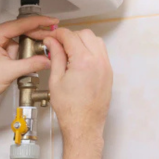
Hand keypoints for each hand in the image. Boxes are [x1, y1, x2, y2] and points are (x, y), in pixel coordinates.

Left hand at [0, 16, 58, 107]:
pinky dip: (25, 51)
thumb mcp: (9, 72)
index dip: (38, 22)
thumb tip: (47, 60)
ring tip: (43, 50)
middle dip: (37, 34)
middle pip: (21, 29)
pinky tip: (32, 57)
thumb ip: (30, 64)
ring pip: (20, 39)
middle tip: (53, 36)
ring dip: (31, 45)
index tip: (51, 21)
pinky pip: (16, 47)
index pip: (20, 24)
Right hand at [44, 28, 112, 144]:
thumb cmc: (69, 108)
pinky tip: (78, 59)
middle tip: (57, 44)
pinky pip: (101, 52)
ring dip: (81, 41)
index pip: (70, 36)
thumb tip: (51, 42)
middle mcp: (98, 61)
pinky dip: (90, 49)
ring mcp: (106, 67)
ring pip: (96, 40)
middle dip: (70, 36)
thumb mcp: (56, 80)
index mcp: (83, 61)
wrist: (84, 125)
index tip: (50, 37)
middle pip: (85, 34)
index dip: (57, 34)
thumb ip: (55, 57)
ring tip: (68, 51)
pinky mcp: (108, 73)